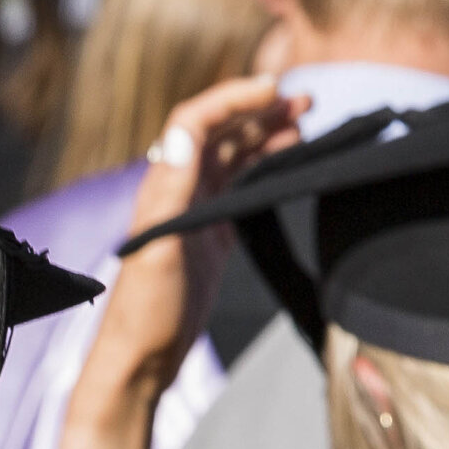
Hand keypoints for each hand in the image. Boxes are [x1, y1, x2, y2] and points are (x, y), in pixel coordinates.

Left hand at [82, 75, 300, 411]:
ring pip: (233, 157)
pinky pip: (240, 188)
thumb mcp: (158, 250)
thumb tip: (181, 135)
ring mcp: (196, 212)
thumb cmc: (146, 312)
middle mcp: (178, 191)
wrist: (143, 359)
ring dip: (265, 135)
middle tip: (305, 100)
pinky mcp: (211, 236)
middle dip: (259, 110)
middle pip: (220, 133)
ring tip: (304, 123)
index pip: (195, 121)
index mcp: (163, 186)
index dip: (233, 98)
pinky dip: (264, 169)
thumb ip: (170, 192)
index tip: (274, 89)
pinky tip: (287, 163)